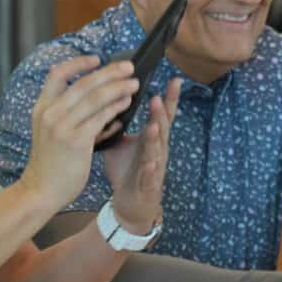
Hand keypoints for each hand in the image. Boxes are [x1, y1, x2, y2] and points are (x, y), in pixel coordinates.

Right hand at [21, 57, 137, 210]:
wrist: (41, 190)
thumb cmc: (51, 161)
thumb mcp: (50, 130)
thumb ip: (66, 111)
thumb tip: (95, 93)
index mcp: (42, 107)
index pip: (57, 74)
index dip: (77, 63)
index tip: (96, 58)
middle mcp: (50, 113)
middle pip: (83, 83)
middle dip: (109, 72)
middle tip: (129, 67)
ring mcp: (62, 126)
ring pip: (95, 98)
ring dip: (118, 88)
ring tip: (134, 83)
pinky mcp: (76, 140)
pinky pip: (101, 118)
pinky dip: (116, 108)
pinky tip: (127, 104)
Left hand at [105, 78, 180, 234]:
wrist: (130, 203)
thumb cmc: (128, 169)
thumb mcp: (122, 142)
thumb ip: (118, 122)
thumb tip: (106, 99)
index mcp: (153, 137)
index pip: (163, 114)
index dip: (170, 98)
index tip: (175, 79)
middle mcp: (158, 150)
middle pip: (162, 128)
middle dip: (160, 113)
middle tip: (156, 97)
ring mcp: (155, 167)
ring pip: (157, 150)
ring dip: (156, 138)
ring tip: (153, 126)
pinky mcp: (148, 185)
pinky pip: (149, 177)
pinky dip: (150, 170)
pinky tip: (149, 164)